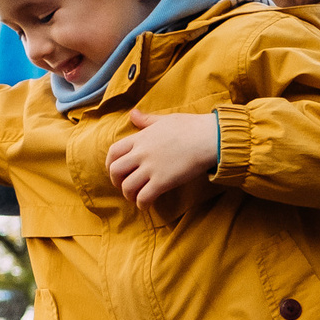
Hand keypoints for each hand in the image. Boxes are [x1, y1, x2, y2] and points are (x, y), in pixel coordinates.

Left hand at [105, 109, 220, 207]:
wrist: (209, 138)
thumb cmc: (190, 127)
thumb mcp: (164, 119)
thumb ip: (146, 120)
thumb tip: (133, 113)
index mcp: (141, 138)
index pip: (114, 151)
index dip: (110, 163)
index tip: (114, 170)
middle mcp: (141, 153)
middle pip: (115, 170)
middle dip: (116, 181)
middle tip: (124, 186)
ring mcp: (151, 168)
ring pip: (127, 187)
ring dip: (129, 195)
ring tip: (136, 198)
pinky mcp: (162, 181)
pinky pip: (144, 197)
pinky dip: (142, 204)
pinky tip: (147, 205)